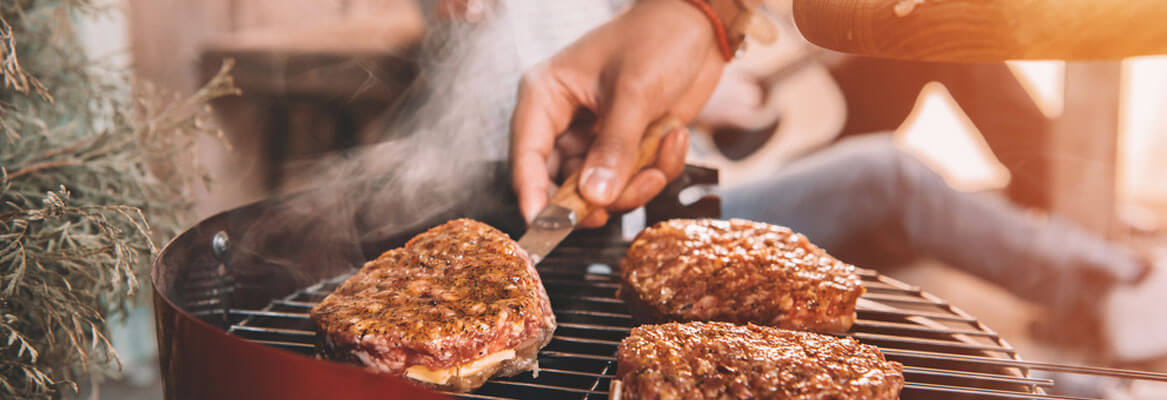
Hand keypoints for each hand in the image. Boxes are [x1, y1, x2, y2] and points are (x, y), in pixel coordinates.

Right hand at [510, 0, 726, 226]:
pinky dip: (657, 168)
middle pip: (562, 183)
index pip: (526, 157)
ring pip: (601, 188)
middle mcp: (564, 120)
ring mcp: (596, 135)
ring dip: (634, 184)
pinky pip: (633, 178)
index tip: (548, 228)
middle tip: (615, 206)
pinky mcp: (626, 145)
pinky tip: (674, 136)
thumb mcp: (634, 93)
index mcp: (546, 96)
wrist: (700, 25)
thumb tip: (593, 198)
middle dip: (596, 197)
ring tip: (660, 159)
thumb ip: (614, 148)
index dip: (534, 197)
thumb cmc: (657, 38)